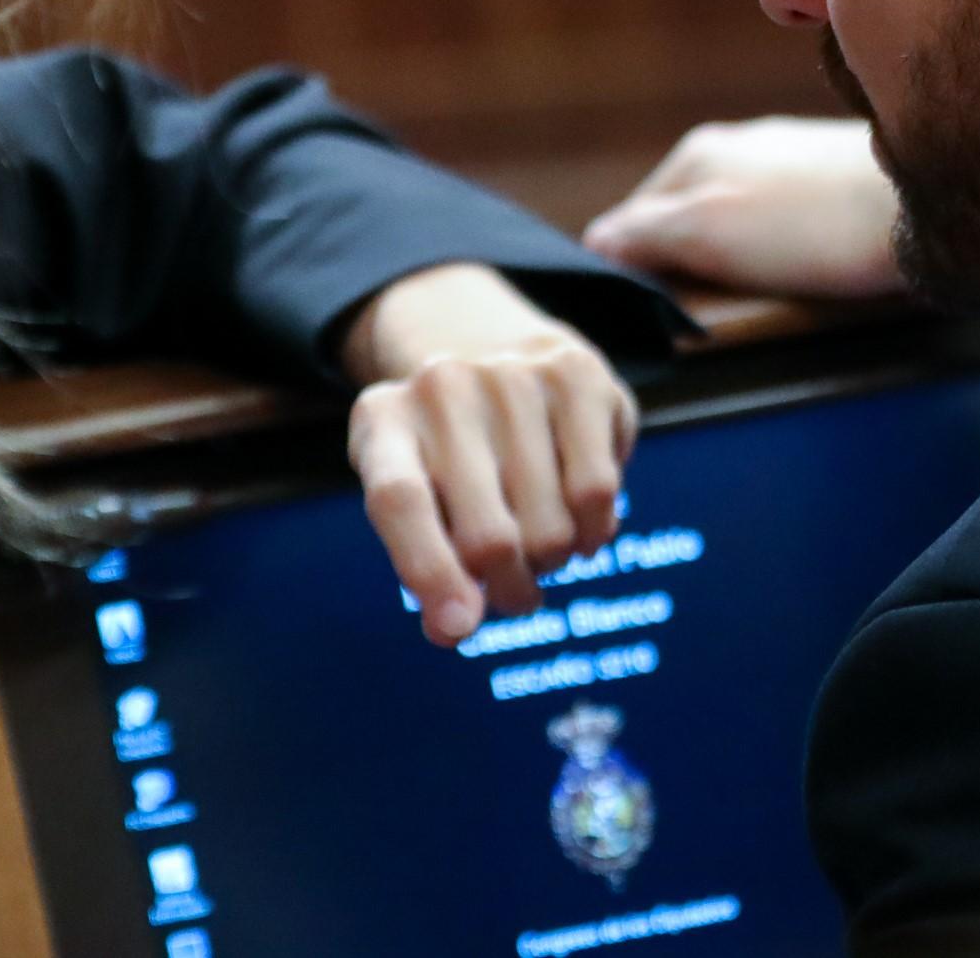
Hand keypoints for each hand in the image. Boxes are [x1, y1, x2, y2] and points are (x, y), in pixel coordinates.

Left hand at [340, 262, 638, 648]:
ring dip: (553, 564)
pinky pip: (597, 492)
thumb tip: (449, 631)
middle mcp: (441, 386)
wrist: (492, 348)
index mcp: (382, 420)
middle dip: (509, 591)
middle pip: (487, 538)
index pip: (399, 501)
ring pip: (550, 527)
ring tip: (543, 546)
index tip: (456, 631)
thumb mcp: (414, 493)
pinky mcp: (575, 373)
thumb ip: (423, 560)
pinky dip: (594, 533)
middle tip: (513, 592)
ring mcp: (510, 373)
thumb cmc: (447, 452)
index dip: (428, 573)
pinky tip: (581, 525)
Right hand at [582, 117, 905, 298]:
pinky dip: (787, 263)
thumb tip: (596, 244)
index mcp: (699, 154)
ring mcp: (792, 166)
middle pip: (686, 225)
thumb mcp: (708, 230)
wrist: (930, 206)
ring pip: (739, 230)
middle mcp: (741, 149)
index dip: (633, 272)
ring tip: (766, 304)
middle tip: (709, 318)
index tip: (647, 315)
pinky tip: (810, 283)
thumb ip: (646, 234)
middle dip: (689, 271)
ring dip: (741, 271)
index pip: (631, 220)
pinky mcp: (838, 189)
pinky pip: (790, 235)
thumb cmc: (816, 224)